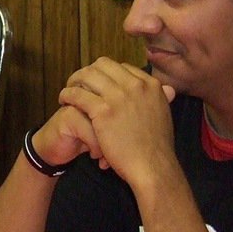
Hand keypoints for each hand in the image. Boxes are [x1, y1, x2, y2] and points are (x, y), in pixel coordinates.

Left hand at [56, 57, 176, 187]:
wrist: (153, 167)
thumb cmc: (157, 147)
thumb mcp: (165, 115)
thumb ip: (162, 99)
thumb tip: (168, 89)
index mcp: (151, 85)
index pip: (122, 67)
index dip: (106, 73)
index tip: (97, 83)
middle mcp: (135, 85)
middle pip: (103, 65)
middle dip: (88, 71)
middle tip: (78, 82)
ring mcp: (119, 97)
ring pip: (88, 75)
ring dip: (74, 80)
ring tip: (68, 90)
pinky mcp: (103, 110)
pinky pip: (78, 94)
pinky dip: (67, 94)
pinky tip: (64, 100)